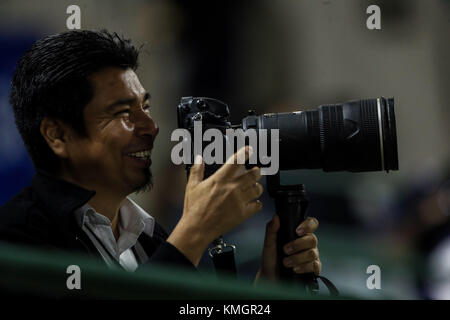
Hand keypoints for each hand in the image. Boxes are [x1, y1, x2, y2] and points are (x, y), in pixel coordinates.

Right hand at [168, 146, 263, 265]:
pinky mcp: (242, 213)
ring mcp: (239, 201)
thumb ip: (197, 170)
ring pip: (257, 189)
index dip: (245, 153)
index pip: (236, 161)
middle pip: (253, 175)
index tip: (249, 150)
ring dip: (257, 186)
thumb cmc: (194, 209)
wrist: (197, 228)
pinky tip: (253, 203)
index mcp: (220, 180)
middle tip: (256, 171)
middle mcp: (232, 188)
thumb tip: (199, 159)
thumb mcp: (192, 186)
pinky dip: (257, 203)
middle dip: (256, 171)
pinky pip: (257, 205)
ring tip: (255, 186)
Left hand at [255, 215, 320, 281]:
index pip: (311, 224)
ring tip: (286, 262)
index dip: (308, 225)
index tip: (297, 231)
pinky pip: (315, 266)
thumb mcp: (269, 243)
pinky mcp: (312, 269)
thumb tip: (276, 217)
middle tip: (285, 250)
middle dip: (298, 245)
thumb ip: (272, 230)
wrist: (270, 276)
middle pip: (312, 239)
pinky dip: (304, 267)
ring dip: (298, 258)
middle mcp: (307, 244)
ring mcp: (311, 256)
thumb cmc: (271, 258)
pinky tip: (295, 269)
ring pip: (313, 253)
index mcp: (299, 234)